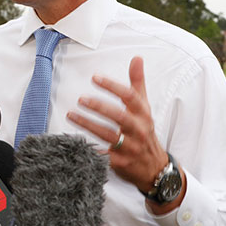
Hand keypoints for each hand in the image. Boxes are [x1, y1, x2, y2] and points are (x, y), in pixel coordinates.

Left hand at [66, 57, 169, 193]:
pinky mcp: (121, 163)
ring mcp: (130, 148)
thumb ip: (137, 83)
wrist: (155, 167)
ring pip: (109, 136)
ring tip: (71, 115)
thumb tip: (136, 58)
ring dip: (88, 125)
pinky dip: (91, 150)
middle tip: (81, 99)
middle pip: (120, 116)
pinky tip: (76, 143)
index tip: (95, 78)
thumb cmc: (144, 131)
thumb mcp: (144, 107)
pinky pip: (104, 157)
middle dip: (100, 107)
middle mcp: (138, 130)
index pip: (130, 97)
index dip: (112, 86)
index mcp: (143, 114)